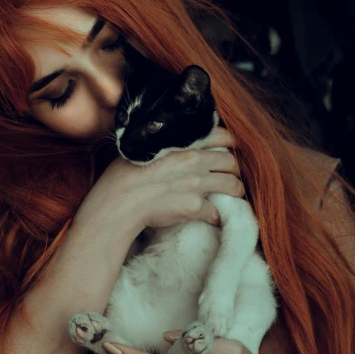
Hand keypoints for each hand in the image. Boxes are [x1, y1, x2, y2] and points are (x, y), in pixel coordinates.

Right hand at [77, 126, 243, 233]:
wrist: (119, 201)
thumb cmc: (124, 173)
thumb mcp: (144, 146)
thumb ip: (164, 144)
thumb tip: (167, 144)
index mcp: (183, 143)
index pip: (220, 135)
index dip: (229, 143)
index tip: (229, 149)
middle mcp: (195, 161)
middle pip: (231, 162)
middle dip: (233, 169)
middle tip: (230, 175)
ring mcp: (197, 185)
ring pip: (232, 186)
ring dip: (235, 191)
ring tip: (233, 196)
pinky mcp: (194, 207)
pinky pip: (217, 212)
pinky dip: (217, 216)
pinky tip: (214, 218)